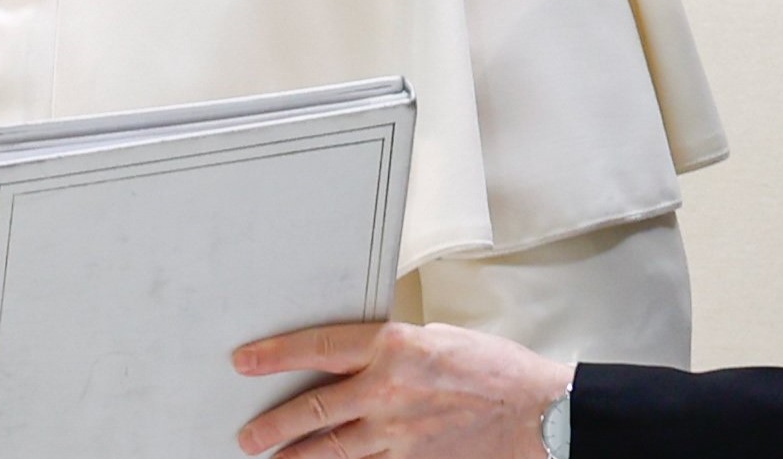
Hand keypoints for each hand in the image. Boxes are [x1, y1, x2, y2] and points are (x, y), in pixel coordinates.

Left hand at [233, 322, 571, 458]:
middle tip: (248, 435)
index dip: (275, 354)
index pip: (319, 348)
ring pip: (332, 449)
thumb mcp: (437, 336)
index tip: (245, 361)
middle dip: (274, 423)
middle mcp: (389, 389)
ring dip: (297, 456)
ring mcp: (399, 433)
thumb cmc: (494, 369)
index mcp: (395, 345)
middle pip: (314, 408)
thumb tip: (358, 355)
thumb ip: (391, 347)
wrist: (536, 411)